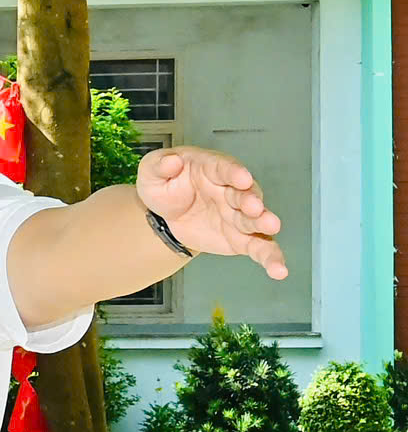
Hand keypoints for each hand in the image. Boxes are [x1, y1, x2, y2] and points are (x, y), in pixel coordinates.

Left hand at [139, 147, 287, 279]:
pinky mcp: (241, 238)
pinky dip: (271, 258)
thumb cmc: (164, 185)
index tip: (241, 178)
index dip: (234, 172)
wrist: (166, 216)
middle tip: (255, 207)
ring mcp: (239, 215)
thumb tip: (171, 161)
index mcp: (212, 169)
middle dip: (251, 200)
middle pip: (245, 194)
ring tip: (271, 227)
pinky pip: (259, 247)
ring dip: (264, 223)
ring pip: (256, 220)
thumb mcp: (151, 172)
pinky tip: (279, 270)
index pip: (225, 168)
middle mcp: (232, 190)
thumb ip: (159, 165)